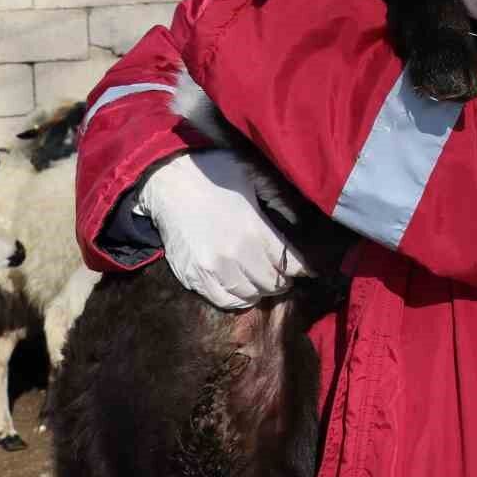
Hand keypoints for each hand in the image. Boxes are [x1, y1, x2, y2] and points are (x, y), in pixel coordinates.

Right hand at [139, 149, 308, 308]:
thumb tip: (300, 222)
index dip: (303, 268)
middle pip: (273, 284)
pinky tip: (240, 285)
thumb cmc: (216, 175)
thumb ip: (279, 202)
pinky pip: (223, 301)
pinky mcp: (193, 277)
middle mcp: (235, 254)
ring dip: (260, 289)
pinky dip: (237, 297)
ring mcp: (212, 269)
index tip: (306, 268)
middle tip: (282, 272)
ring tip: (261, 278)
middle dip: (282, 279)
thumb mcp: (255, 179)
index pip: (291, 264)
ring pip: (250, 296)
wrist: (171, 182)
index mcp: (254, 230)